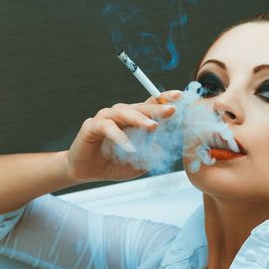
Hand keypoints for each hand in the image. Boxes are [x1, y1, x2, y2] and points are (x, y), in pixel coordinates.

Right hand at [65, 91, 180, 182]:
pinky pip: (107, 127)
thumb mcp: (138, 164)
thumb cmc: (114, 163)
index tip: (181, 97)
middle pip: (141, 106)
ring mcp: (106, 118)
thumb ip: (150, 156)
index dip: (165, 99)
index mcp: (135, 119)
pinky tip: (129, 147)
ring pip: (125, 112)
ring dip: (140, 119)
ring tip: (153, 127)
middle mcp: (122, 115)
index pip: (152, 105)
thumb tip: (162, 148)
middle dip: (157, 108)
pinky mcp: (91, 126)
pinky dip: (119, 136)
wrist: (87, 172)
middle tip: (172, 110)